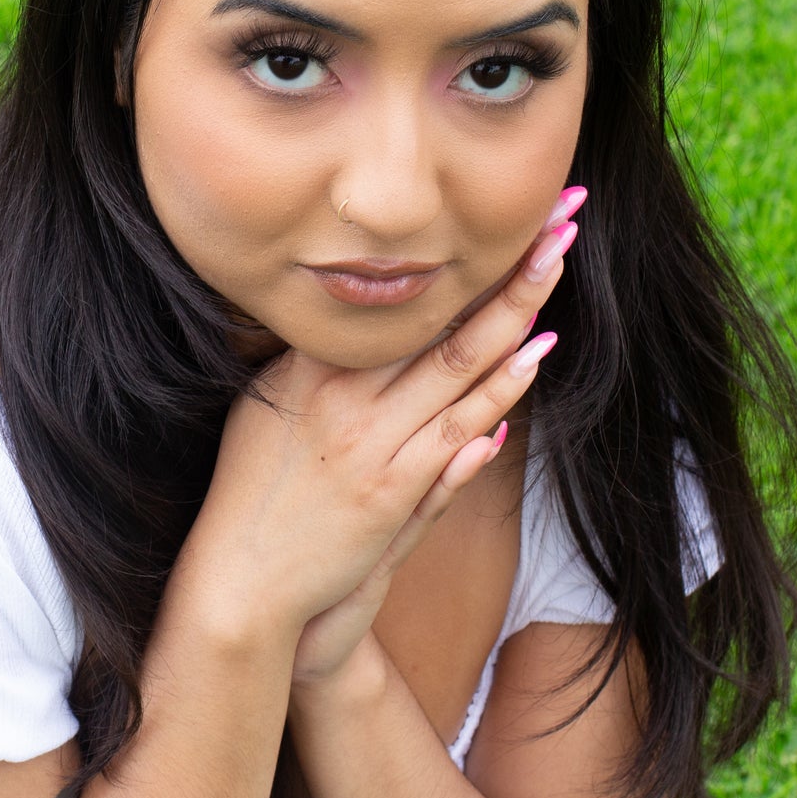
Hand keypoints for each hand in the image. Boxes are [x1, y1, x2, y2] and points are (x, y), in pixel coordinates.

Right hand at [173, 201, 583, 663]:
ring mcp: (370, 441)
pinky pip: (455, 432)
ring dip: (514, 312)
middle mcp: (343, 395)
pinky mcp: (391, 491)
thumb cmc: (252, 494)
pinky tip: (536, 354)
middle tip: (557, 215)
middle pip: (439, 318)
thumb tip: (360, 333)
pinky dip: (497, 393)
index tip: (498, 217)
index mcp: (311, 367)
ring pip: (457, 365)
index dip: (453, 257)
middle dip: (503, 266)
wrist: (238, 582)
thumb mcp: (267, 411)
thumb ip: (314, 369)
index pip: (397, 301)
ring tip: (559, 260)